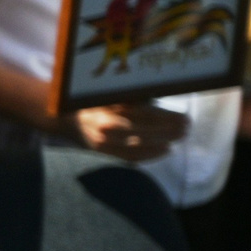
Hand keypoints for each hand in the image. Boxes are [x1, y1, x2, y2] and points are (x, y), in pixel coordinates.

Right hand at [65, 102, 187, 161]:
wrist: (64, 118)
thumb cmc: (92, 101)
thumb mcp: (111, 93)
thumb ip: (133, 97)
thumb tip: (163, 99)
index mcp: (107, 108)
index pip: (143, 114)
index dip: (166, 117)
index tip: (184, 117)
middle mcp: (104, 128)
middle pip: (143, 132)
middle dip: (168, 131)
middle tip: (186, 128)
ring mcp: (102, 143)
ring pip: (138, 146)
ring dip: (162, 143)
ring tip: (178, 138)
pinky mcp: (102, 153)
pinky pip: (129, 157)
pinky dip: (149, 155)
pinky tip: (164, 150)